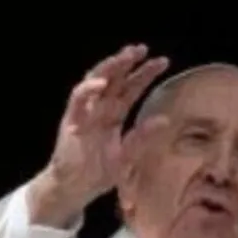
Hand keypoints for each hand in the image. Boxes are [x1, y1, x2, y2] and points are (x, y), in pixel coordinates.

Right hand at [29, 45, 168, 226]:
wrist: (76, 188)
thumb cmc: (99, 173)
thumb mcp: (127, 155)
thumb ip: (143, 137)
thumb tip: (166, 119)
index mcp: (114, 114)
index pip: (131, 88)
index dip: (145, 74)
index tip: (163, 62)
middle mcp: (100, 108)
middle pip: (115, 79)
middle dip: (128, 62)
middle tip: (143, 49)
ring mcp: (85, 112)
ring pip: (96, 80)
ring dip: (110, 67)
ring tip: (125, 57)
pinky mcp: (72, 119)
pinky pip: (78, 99)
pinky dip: (88, 89)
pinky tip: (102, 83)